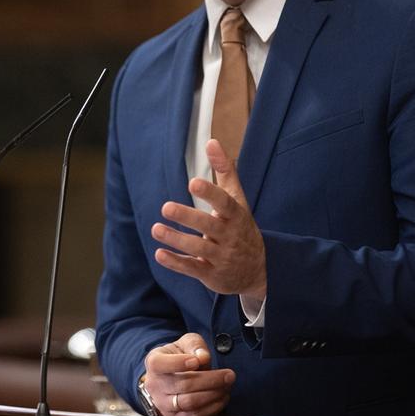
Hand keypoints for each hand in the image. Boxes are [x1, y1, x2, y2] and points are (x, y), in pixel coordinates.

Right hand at [143, 333, 234, 415]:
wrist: (168, 377)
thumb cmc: (179, 356)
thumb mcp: (185, 343)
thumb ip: (195, 345)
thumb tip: (203, 357)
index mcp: (154, 362)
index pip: (160, 364)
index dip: (178, 363)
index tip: (196, 361)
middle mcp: (154, 385)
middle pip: (183, 385)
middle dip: (210, 380)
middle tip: (229, 375)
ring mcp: (163, 404)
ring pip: (190, 403)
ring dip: (213, 395)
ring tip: (227, 386)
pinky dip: (212, 408)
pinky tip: (222, 397)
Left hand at [152, 139, 266, 297]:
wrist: (258, 271)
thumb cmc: (241, 227)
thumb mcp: (237, 200)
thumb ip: (224, 171)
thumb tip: (212, 141)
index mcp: (236, 215)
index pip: (225, 202)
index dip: (210, 193)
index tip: (193, 183)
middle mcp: (229, 236)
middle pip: (209, 226)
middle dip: (188, 217)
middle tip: (165, 207)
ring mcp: (221, 257)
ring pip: (197, 249)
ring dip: (176, 239)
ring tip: (156, 229)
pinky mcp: (210, 274)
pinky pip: (192, 268)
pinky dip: (176, 263)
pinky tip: (160, 254)